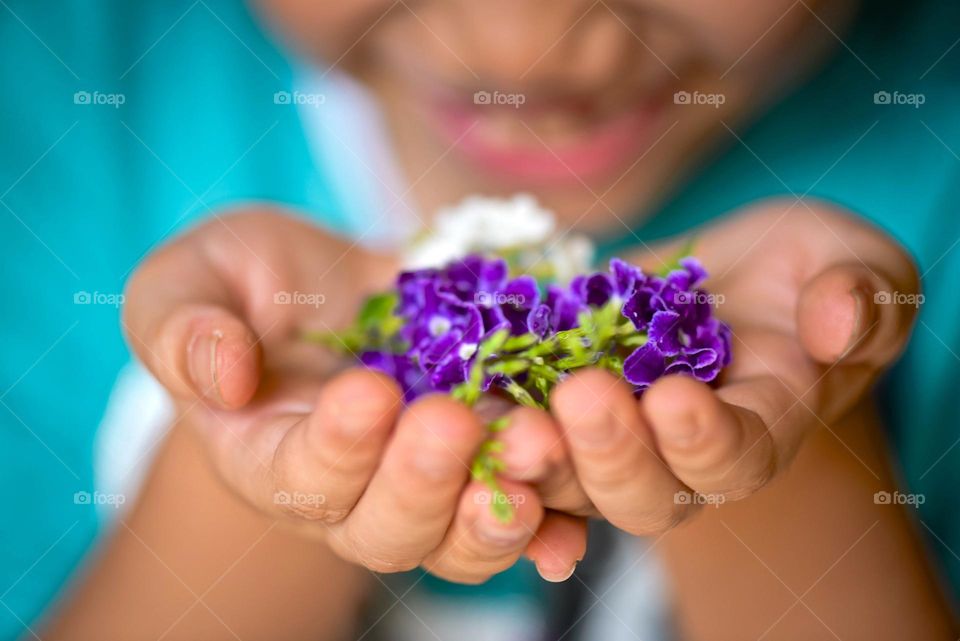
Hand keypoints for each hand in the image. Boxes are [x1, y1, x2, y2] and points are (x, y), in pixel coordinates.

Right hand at [123, 208, 584, 582]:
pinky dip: (552, 525)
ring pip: (459, 537)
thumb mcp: (192, 281)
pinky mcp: (482, 462)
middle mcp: (350, 491)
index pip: (298, 478)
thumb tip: (223, 375)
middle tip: (454, 421)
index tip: (366, 391)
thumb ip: (183, 327)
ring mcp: (423, 483)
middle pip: (387, 530)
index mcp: (268, 456)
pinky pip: (522, 513)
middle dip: (425, 483)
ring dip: (501, 507)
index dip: (335, 448)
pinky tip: (576, 521)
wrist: (330, 288)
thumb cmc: (248, 283)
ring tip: (536, 446)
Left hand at [494, 200, 918, 534]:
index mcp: (761, 427)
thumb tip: (836, 322)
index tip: (677, 398)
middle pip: (642, 493)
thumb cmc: (805, 271)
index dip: (707, 442)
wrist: (735, 277)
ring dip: (537, 456)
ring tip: (506, 416)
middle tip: (579, 397)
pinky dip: (489, 430)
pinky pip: (520, 432)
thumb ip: (859, 298)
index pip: (736, 459)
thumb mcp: (852, 265)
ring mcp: (614, 434)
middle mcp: (680, 453)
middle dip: (610, 454)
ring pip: (570, 480)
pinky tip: (458, 405)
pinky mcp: (557, 401)